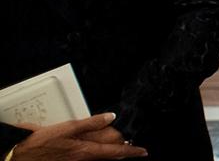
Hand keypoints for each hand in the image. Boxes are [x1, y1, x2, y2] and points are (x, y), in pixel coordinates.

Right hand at [11, 113, 147, 159]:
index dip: (131, 151)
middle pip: (109, 155)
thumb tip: (110, 116)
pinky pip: (89, 159)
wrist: (20, 155)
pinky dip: (96, 154)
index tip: (143, 151)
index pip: (115, 151)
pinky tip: (94, 149)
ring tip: (116, 146)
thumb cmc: (40, 143)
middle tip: (128, 144)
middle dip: (120, 150)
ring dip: (108, 152)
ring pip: (100, 158)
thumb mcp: (67, 127)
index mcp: (85, 150)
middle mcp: (83, 159)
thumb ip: (91, 122)